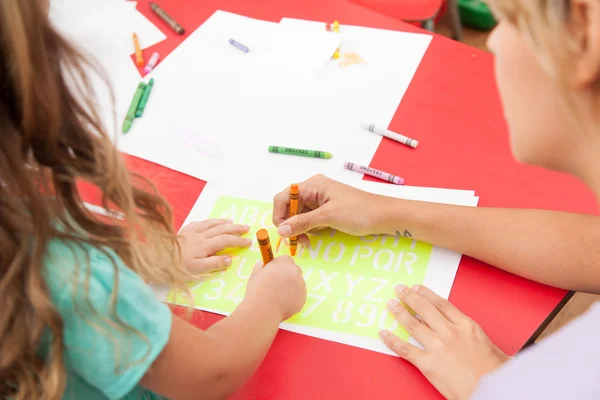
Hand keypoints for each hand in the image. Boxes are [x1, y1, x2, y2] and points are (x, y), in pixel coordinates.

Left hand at [178, 219, 250, 273]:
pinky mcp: (182, 232)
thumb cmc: (176, 268)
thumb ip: (214, 264)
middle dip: (235, 228)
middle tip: (246, 227)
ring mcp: (190, 232)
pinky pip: (198, 223)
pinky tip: (209, 222)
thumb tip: (230, 259)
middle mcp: (199, 236)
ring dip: (223, 222)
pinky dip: (207, 221)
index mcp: (205, 246)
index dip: (238, 241)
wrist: (154, 259)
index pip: (226, 240)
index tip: (248, 242)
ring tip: (231, 222)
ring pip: (210, 223)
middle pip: (221, 229)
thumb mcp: (196, 270)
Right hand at [245, 256, 306, 320]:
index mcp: (284, 263)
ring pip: (298, 283)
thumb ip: (260, 266)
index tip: (275, 272)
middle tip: (278, 284)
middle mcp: (295, 272)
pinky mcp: (303, 298)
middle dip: (288, 275)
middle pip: (295, 270)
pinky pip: (299, 296)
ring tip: (279, 296)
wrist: (264, 309)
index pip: (287, 259)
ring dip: (292, 287)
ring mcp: (301, 285)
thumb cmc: (257, 290)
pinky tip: (283, 303)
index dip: (281, 265)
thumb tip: (261, 263)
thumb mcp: (255, 274)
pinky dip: (293, 298)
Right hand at [273, 175, 386, 244]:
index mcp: (312, 185)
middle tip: (297, 241)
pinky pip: (309, 219)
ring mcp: (320, 200)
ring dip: (299, 229)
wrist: (384, 216)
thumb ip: (303, 222)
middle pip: (289, 207)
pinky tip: (314, 237)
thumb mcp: (329, 217)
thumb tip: (281, 230)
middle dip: (290, 224)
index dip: (279, 214)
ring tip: (307, 242)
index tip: (283, 232)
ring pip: (298, 215)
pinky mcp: (326, 210)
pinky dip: (308, 229)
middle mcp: (313, 190)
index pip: (284, 197)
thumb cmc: (359, 211)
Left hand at [380, 284, 508, 399]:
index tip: (417, 288)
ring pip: (412, 324)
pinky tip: (384, 334)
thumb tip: (474, 338)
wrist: (492, 390)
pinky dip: (392, 341)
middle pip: (424, 308)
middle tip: (400, 290)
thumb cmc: (497, 373)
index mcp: (466, 325)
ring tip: (391, 305)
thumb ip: (477, 338)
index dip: (426, 294)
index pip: (441, 304)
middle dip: (409, 297)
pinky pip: (405, 349)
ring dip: (399, 313)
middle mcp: (449, 331)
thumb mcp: (492, 346)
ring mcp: (437, 346)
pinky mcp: (427, 363)